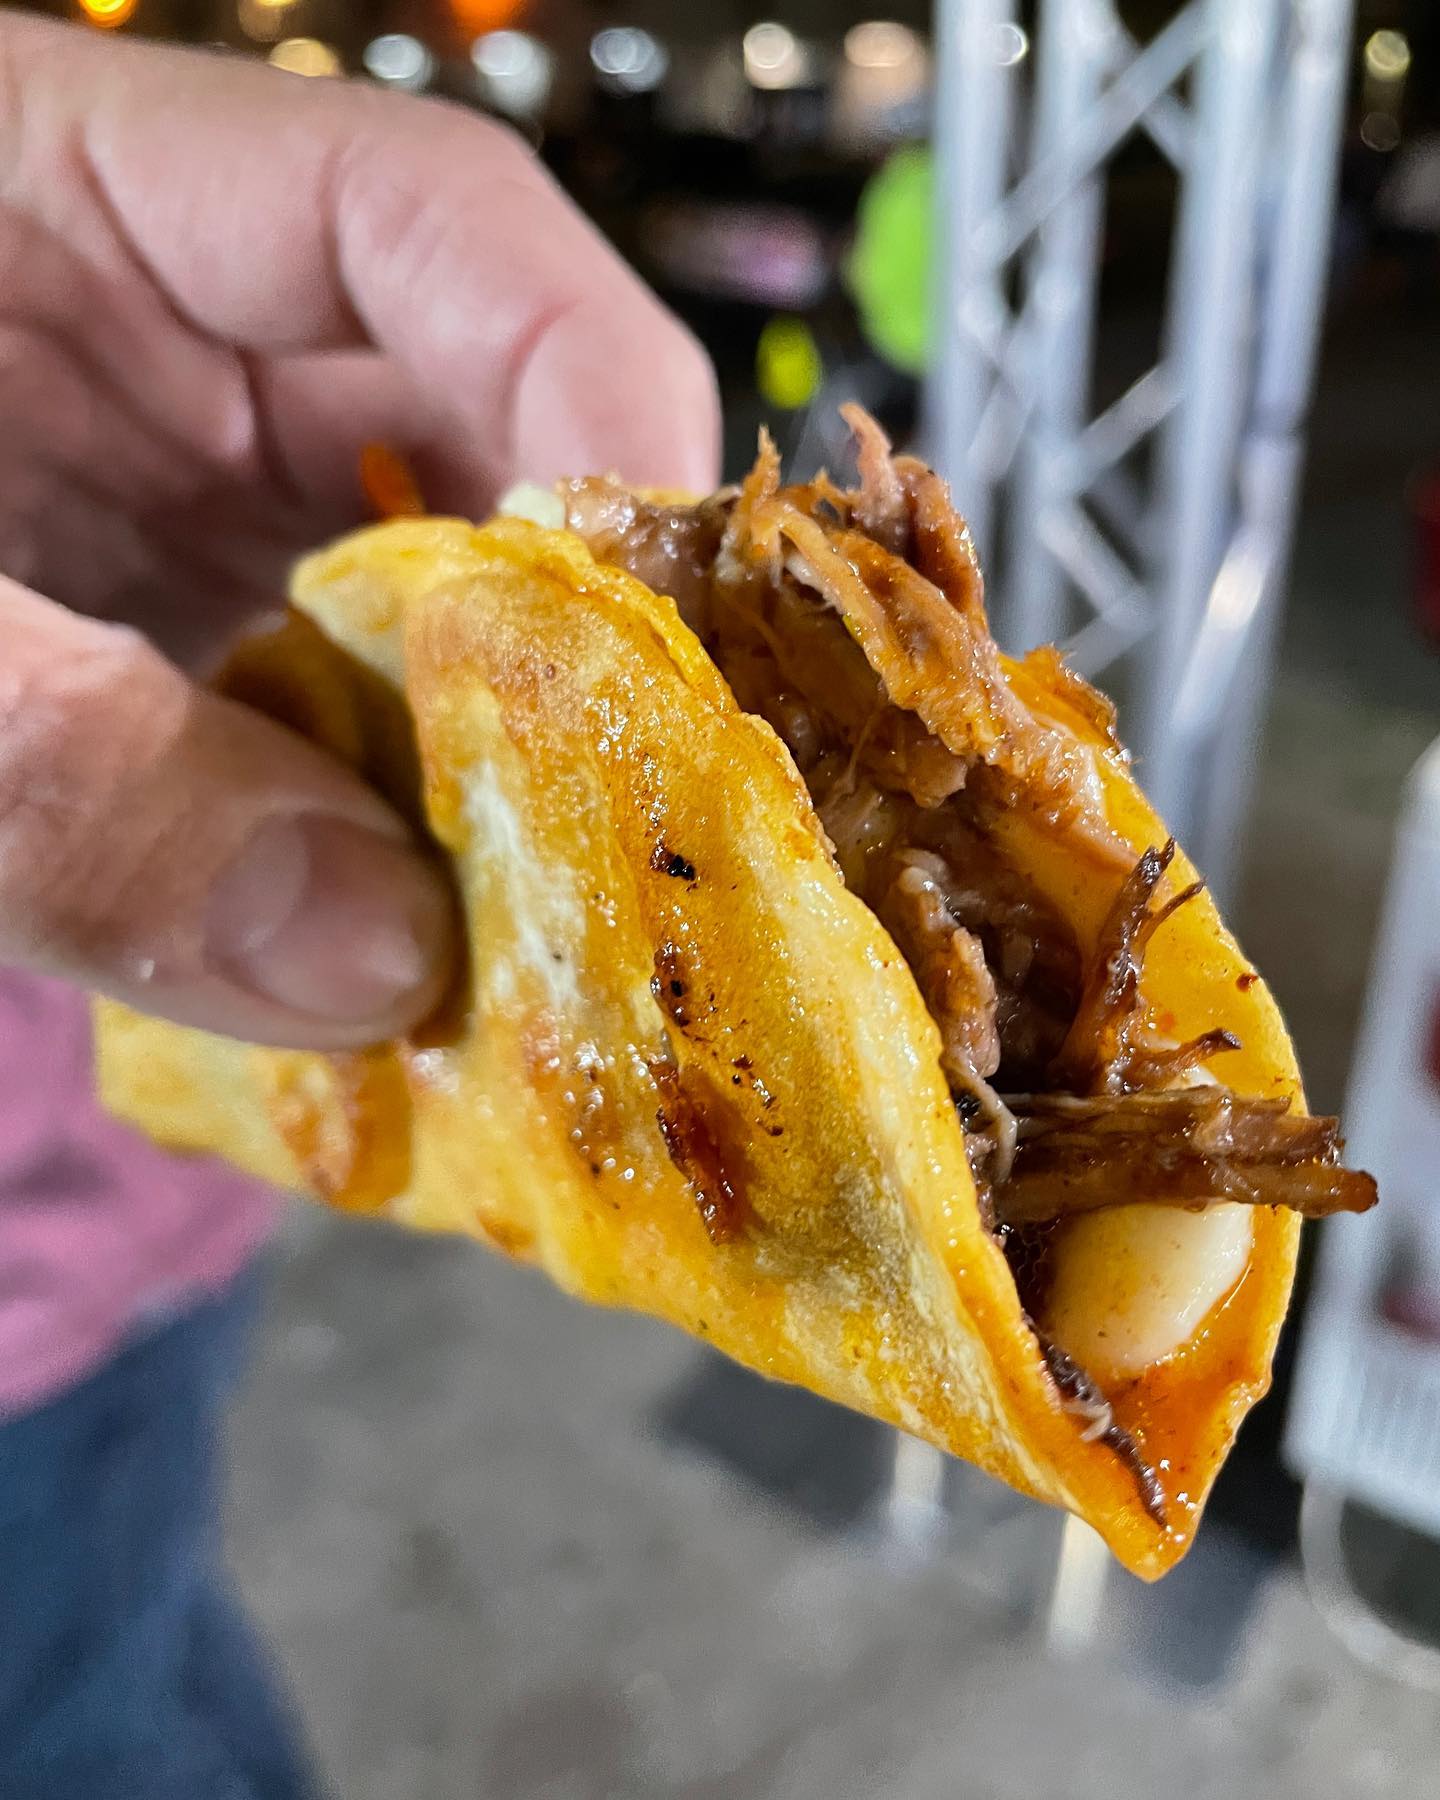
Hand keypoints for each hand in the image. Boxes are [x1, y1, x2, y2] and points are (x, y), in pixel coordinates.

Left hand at [0, 15, 718, 1047]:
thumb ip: (53, 776)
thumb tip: (375, 956)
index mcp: (70, 197)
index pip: (427, 220)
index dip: (591, 386)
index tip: (661, 609)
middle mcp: (164, 348)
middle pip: (480, 431)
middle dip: (573, 630)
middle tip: (641, 821)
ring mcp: (169, 513)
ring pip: (425, 615)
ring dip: (490, 774)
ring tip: (545, 922)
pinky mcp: (156, 662)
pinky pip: (327, 740)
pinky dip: (379, 853)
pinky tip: (401, 956)